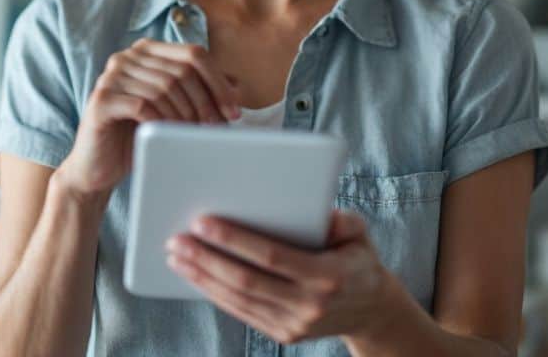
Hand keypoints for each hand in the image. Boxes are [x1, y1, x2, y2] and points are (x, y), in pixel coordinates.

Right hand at [54, 38, 241, 200]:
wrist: (98, 167)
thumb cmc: (139, 135)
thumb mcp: (176, 109)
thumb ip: (202, 92)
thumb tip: (238, 86)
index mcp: (148, 51)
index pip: (194, 54)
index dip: (219, 82)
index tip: (234, 112)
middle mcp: (127, 56)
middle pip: (181, 71)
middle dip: (206, 103)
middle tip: (215, 130)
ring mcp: (111, 75)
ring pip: (164, 88)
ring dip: (186, 115)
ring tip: (195, 136)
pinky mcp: (101, 99)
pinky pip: (142, 105)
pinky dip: (163, 122)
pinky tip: (169, 137)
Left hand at [165, 210, 399, 345]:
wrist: (372, 310)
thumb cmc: (357, 259)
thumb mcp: (359, 233)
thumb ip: (341, 220)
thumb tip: (314, 212)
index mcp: (327, 274)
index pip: (272, 256)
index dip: (235, 240)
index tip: (203, 222)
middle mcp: (309, 304)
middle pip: (246, 281)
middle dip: (206, 259)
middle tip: (176, 239)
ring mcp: (295, 324)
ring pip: (238, 300)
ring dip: (202, 277)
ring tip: (176, 255)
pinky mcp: (284, 335)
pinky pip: (242, 313)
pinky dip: (215, 293)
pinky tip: (196, 275)